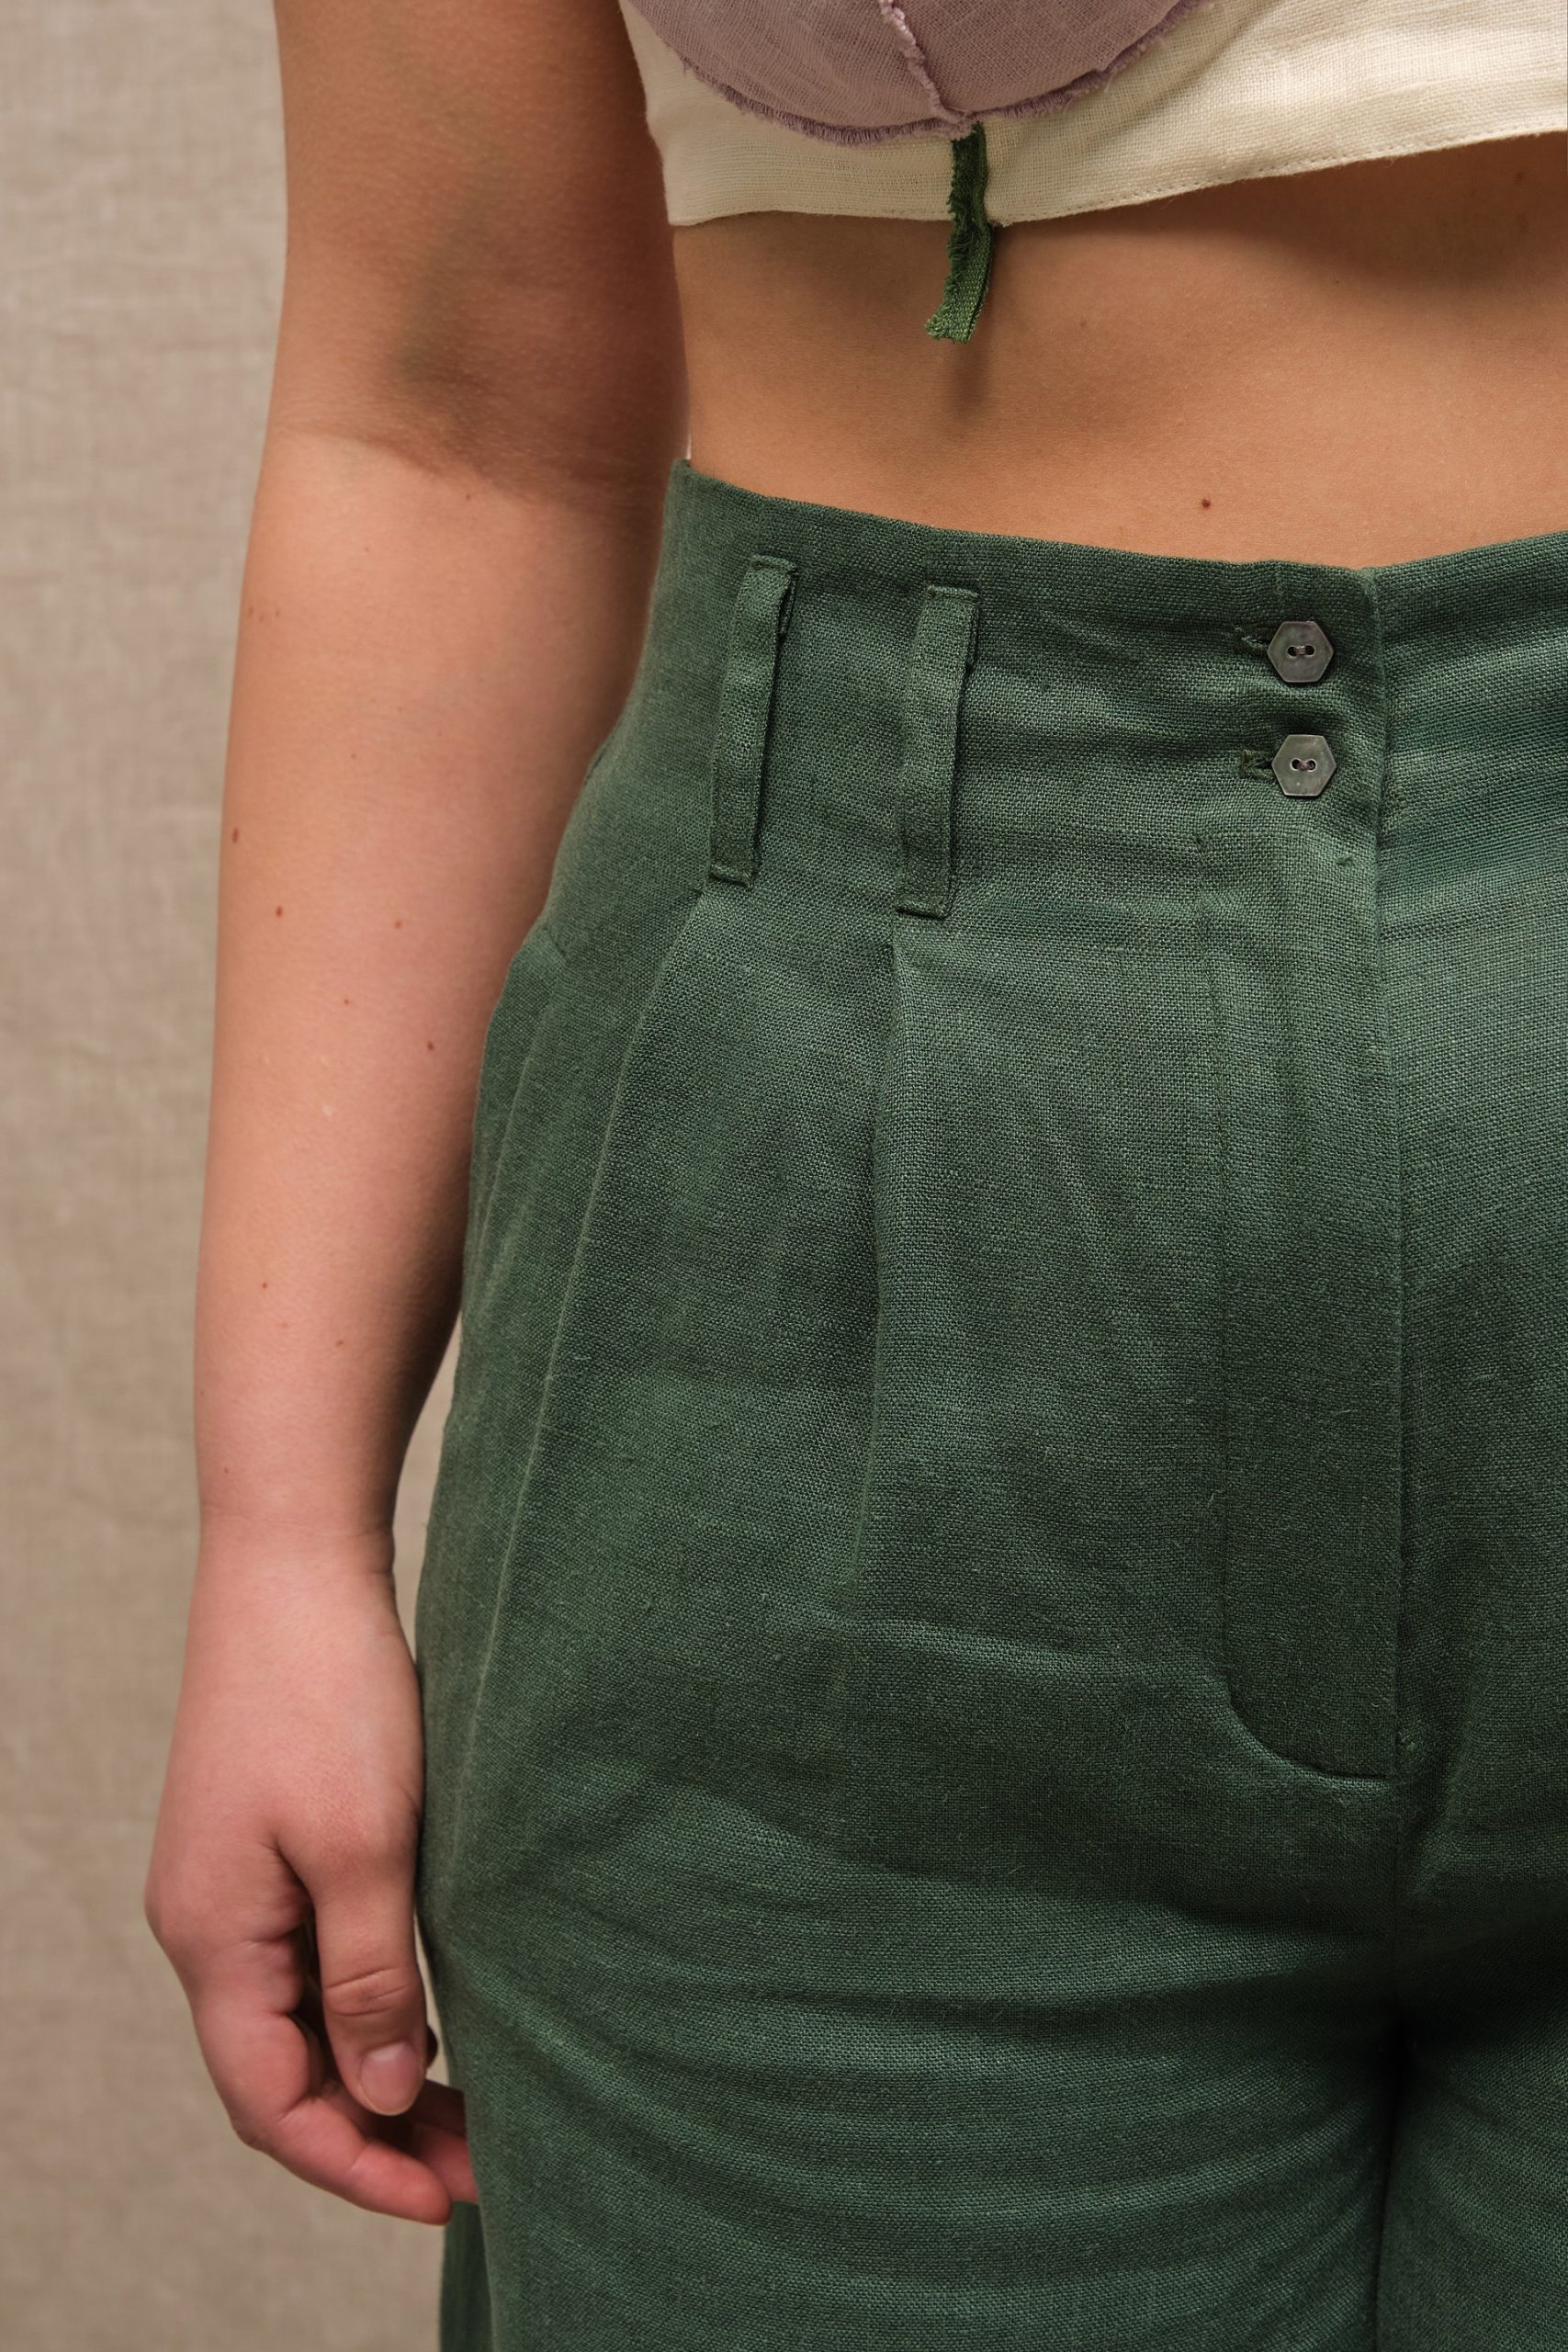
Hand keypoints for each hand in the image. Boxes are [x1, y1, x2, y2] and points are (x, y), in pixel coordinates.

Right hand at [144, 1525, 475, 2222]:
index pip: (270, 2104)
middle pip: (283, 2071)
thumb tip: (379, 2096)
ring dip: (379, 2067)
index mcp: (213, 1939)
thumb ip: (371, 1980)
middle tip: (482, 2163)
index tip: (449, 2197)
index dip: (356, 2166)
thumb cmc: (330, 1695)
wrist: (294, 1561)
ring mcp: (234, 1881)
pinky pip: (311, 1956)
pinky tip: (436, 2010)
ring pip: (301, 2015)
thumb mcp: (366, 1847)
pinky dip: (370, 2000)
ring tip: (475, 2103)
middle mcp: (208, 1923)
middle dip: (375, 2131)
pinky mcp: (268, 1839)